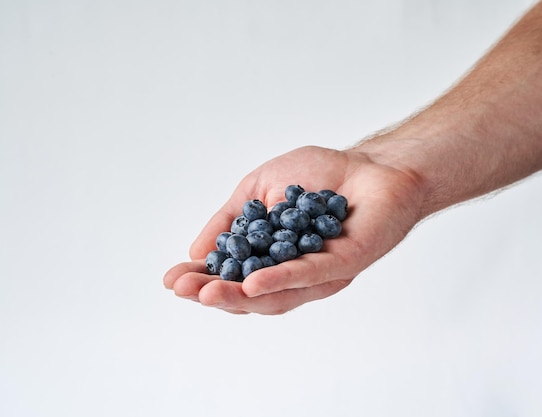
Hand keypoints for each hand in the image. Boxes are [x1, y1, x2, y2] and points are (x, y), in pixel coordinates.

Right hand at [163, 145, 424, 313]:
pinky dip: (279, 280)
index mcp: (271, 255)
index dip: (200, 278)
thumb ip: (229, 219)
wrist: (370, 164)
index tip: (171, 279)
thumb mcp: (258, 189)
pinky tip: (252, 283)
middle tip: (184, 289)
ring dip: (238, 295)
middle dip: (213, 292)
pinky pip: (309, 276)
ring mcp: (318, 273)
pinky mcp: (344, 264)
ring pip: (275, 294)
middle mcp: (293, 271)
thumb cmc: (319, 174)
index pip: (231, 273)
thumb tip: (195, 251)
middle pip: (249, 294)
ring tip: (207, 291)